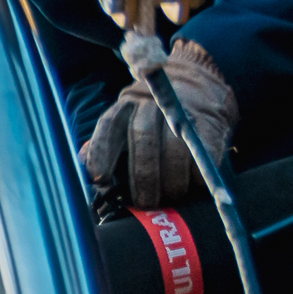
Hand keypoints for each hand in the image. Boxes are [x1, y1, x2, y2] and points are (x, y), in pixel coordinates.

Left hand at [81, 39, 237, 207]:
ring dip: (172, 181)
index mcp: (124, 109)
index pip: (108, 126)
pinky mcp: (209, 124)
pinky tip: (192, 187)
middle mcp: (151, 106)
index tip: (99, 179)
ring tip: (170, 198)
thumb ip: (101, 148)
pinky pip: (204, 154)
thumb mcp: (121, 129)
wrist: (196, 91)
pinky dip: (197, 175)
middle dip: (143, 178)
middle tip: (145, 203)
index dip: (101, 153)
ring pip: (176, 150)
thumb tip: (83, 168)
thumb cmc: (149, 124)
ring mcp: (182, 113)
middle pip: (145, 141)